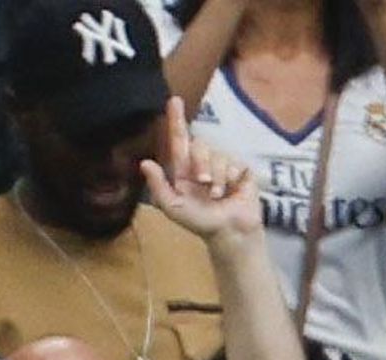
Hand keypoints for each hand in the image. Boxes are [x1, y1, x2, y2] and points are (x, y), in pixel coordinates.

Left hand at [142, 99, 258, 242]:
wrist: (228, 233)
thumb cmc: (200, 222)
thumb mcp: (174, 208)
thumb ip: (158, 187)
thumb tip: (145, 163)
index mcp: (185, 170)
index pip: (180, 140)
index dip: (176, 120)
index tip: (173, 100)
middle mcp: (203, 162)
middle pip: (200, 145)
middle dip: (201, 162)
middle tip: (204, 183)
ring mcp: (223, 164)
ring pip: (218, 155)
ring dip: (217, 177)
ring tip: (218, 196)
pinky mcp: (241, 169)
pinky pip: (234, 163)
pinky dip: (231, 178)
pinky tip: (231, 192)